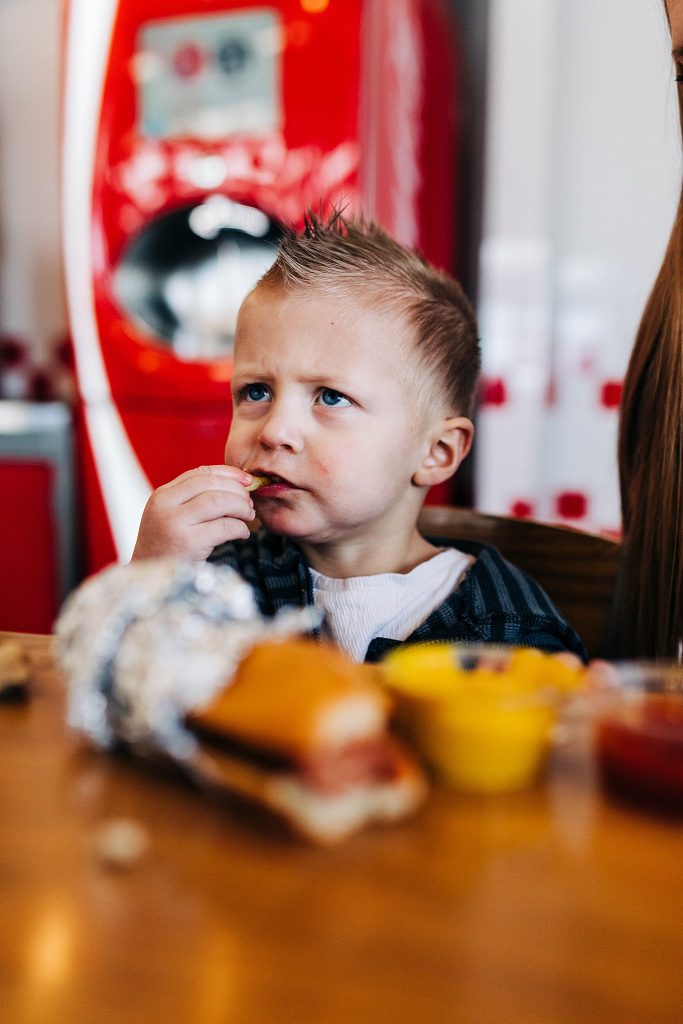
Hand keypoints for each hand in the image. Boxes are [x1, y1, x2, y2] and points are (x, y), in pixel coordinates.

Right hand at [131, 465, 255, 561]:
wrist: (148, 580)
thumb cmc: (166, 549)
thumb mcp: (170, 517)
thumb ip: (192, 500)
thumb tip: (236, 485)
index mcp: (162, 495)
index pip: (200, 473)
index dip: (228, 474)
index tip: (247, 480)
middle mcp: (165, 505)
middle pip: (211, 484)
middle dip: (238, 491)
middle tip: (249, 503)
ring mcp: (175, 523)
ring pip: (219, 501)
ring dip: (241, 507)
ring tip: (248, 516)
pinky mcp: (188, 542)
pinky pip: (225, 526)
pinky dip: (240, 528)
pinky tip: (242, 534)